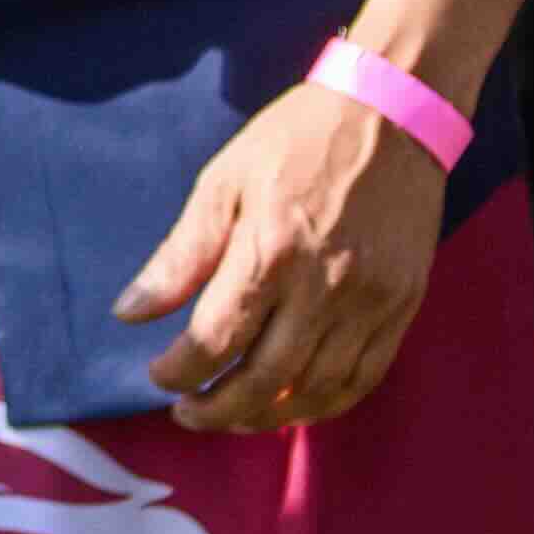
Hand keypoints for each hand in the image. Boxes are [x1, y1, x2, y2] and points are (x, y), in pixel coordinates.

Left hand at [118, 79, 447, 431]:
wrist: (390, 117)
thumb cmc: (294, 143)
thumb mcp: (222, 183)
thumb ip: (180, 255)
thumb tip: (130, 313)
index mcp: (272, 251)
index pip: (218, 338)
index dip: (181, 370)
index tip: (158, 375)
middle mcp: (327, 287)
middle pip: (268, 378)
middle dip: (219, 408)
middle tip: (187, 413)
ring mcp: (372, 302)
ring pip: (319, 389)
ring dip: (270, 415)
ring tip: (233, 416)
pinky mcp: (404, 306)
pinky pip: (366, 376)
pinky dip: (327, 403)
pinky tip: (293, 406)